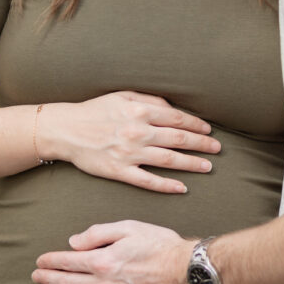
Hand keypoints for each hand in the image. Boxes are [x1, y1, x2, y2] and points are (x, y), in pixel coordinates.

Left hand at [33, 219, 194, 283]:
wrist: (186, 271)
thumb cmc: (159, 244)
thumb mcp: (127, 227)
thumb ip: (97, 233)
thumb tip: (73, 242)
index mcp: (103, 259)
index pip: (68, 261)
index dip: (51, 261)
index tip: (40, 261)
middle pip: (68, 283)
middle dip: (48, 279)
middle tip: (36, 277)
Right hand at [42, 92, 219, 193]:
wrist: (66, 129)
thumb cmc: (95, 110)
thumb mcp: (122, 95)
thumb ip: (149, 100)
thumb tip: (173, 108)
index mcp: (139, 110)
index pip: (177, 118)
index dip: (196, 124)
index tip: (208, 130)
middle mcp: (137, 131)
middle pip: (178, 139)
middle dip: (201, 144)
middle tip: (216, 149)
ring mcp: (129, 153)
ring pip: (168, 160)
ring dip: (191, 164)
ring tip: (207, 167)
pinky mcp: (120, 171)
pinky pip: (149, 180)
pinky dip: (167, 185)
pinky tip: (182, 188)